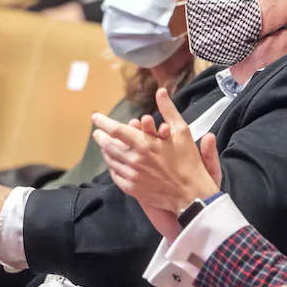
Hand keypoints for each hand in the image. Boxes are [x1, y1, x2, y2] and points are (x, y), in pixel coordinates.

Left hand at [93, 89, 221, 214]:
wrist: (191, 194)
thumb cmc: (188, 162)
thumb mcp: (183, 131)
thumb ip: (168, 110)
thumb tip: (161, 92)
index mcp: (144, 144)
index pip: (115, 130)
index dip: (103, 122)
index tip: (96, 117)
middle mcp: (134, 160)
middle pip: (108, 146)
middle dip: (101, 137)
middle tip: (98, 133)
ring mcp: (132, 176)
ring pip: (110, 161)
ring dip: (105, 151)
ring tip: (105, 146)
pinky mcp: (132, 189)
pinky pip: (115, 175)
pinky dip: (113, 167)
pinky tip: (115, 164)